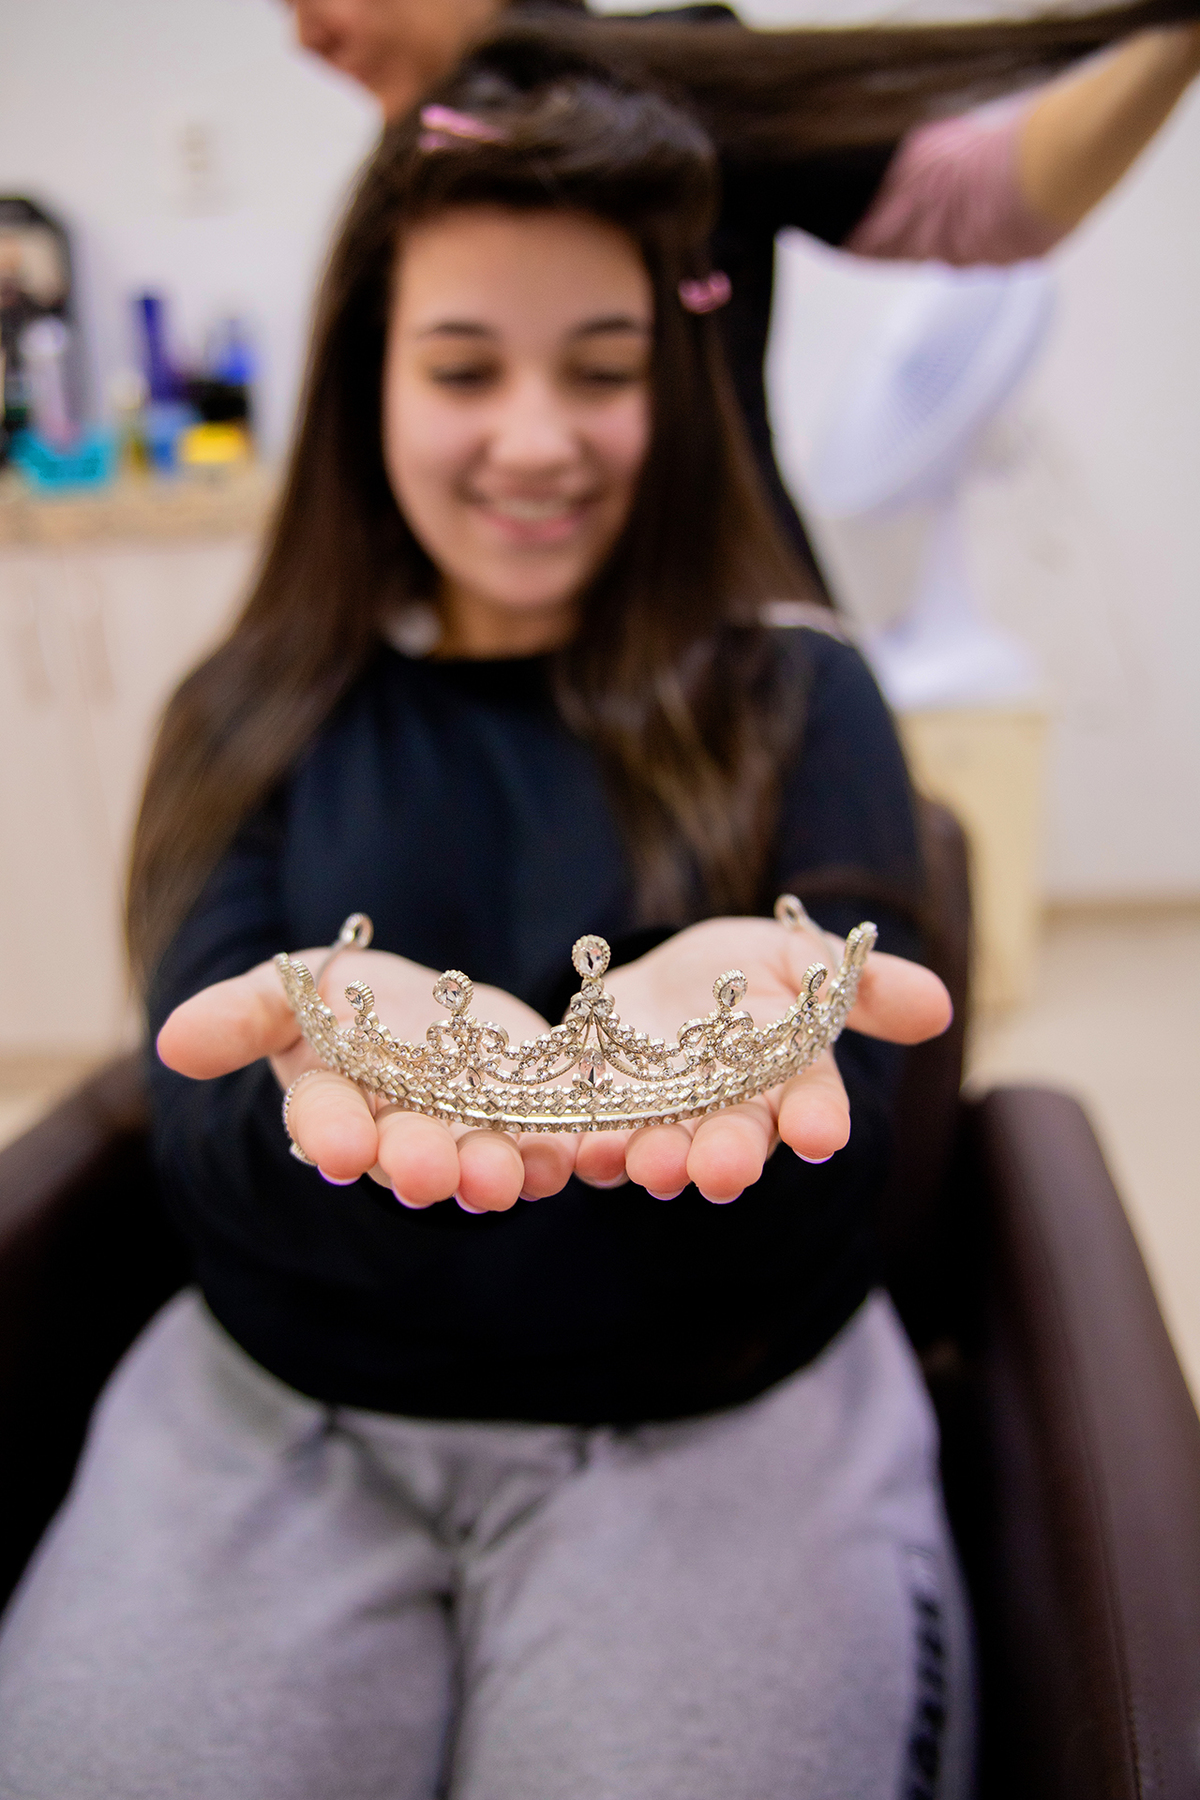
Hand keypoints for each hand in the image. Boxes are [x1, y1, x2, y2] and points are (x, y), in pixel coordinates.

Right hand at [156, 946, 575, 1212]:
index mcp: (335, 1103)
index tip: (339, 1144)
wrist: (422, 1002)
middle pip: (406, 1154)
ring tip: (507, 1176)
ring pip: (477, 1164)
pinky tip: (569, 1157)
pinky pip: (542, 1148)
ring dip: (493, 1173)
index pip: (325, 1123)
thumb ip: (241, 1016)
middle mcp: (398, 1132)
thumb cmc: (340, 999)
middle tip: (430, 1173)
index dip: (332, 1134)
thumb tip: (171, 1042)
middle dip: (418, 1165)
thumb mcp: (287, 989)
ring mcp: (464, 1135)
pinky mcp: (526, 1123)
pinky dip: (555, 1155)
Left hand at [572, 915, 951, 1203]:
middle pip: (736, 1142)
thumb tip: (938, 1005)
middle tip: (724, 1170)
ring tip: (655, 1165)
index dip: (816, 1120)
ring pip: (666, 1154)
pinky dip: (589, 1151)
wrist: (657, 979)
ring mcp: (665, 1125)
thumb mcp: (800, 956)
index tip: (822, 1132)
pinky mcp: (602, 1121)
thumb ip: (862, 985)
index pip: (811, 1106)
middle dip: (730, 1157)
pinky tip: (584, 1151)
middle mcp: (729, 1115)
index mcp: (787, 1081)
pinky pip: (595, 1143)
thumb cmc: (744, 973)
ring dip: (660, 1162)